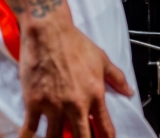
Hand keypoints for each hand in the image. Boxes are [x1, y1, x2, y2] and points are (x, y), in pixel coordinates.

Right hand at [19, 18, 133, 137]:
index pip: (105, 128)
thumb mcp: (101, 59)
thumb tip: (129, 92)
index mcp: (94, 95)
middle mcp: (75, 105)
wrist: (48, 31)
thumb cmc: (74, 43)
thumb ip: (117, 78)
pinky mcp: (33, 103)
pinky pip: (30, 130)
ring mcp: (53, 106)